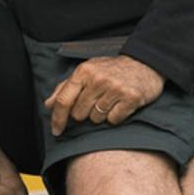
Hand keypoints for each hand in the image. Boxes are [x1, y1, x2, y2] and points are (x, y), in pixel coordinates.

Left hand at [43, 54, 163, 135]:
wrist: (145, 63)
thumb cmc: (110, 70)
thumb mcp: (86, 72)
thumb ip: (65, 87)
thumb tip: (48, 105)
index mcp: (83, 71)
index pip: (64, 100)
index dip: (57, 118)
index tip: (56, 131)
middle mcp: (98, 79)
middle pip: (79, 114)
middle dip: (84, 114)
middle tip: (95, 103)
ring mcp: (115, 88)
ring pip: (96, 118)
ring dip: (100, 115)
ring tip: (109, 101)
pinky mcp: (131, 98)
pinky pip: (113, 120)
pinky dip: (115, 117)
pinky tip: (120, 105)